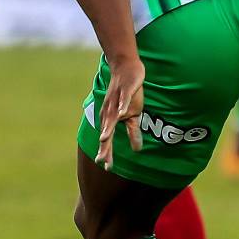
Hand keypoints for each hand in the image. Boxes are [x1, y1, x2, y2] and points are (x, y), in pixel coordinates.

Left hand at [95, 55, 144, 170]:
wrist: (126, 70)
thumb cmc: (128, 94)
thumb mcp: (133, 115)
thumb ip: (133, 132)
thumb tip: (137, 150)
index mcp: (112, 119)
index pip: (109, 140)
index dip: (108, 153)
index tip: (107, 168)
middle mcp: (111, 112)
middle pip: (107, 131)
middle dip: (104, 146)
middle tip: (101, 160)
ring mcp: (117, 101)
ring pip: (112, 116)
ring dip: (109, 128)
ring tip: (106, 139)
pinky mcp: (125, 90)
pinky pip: (123, 99)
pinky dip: (122, 106)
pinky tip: (123, 113)